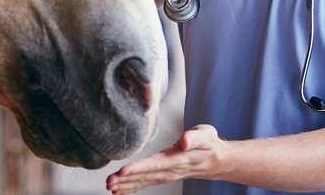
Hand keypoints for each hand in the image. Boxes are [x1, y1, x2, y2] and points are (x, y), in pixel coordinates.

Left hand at [105, 124, 222, 194]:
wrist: (215, 160)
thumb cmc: (208, 144)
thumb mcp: (206, 135)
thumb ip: (196, 137)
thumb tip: (184, 141)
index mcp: (178, 159)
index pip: (156, 164)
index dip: (140, 168)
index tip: (124, 170)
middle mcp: (170, 170)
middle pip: (145, 176)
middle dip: (126, 179)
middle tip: (109, 181)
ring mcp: (166, 175)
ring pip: (143, 181)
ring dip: (125, 185)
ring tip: (109, 186)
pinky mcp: (162, 176)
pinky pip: (145, 184)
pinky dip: (131, 188)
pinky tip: (118, 191)